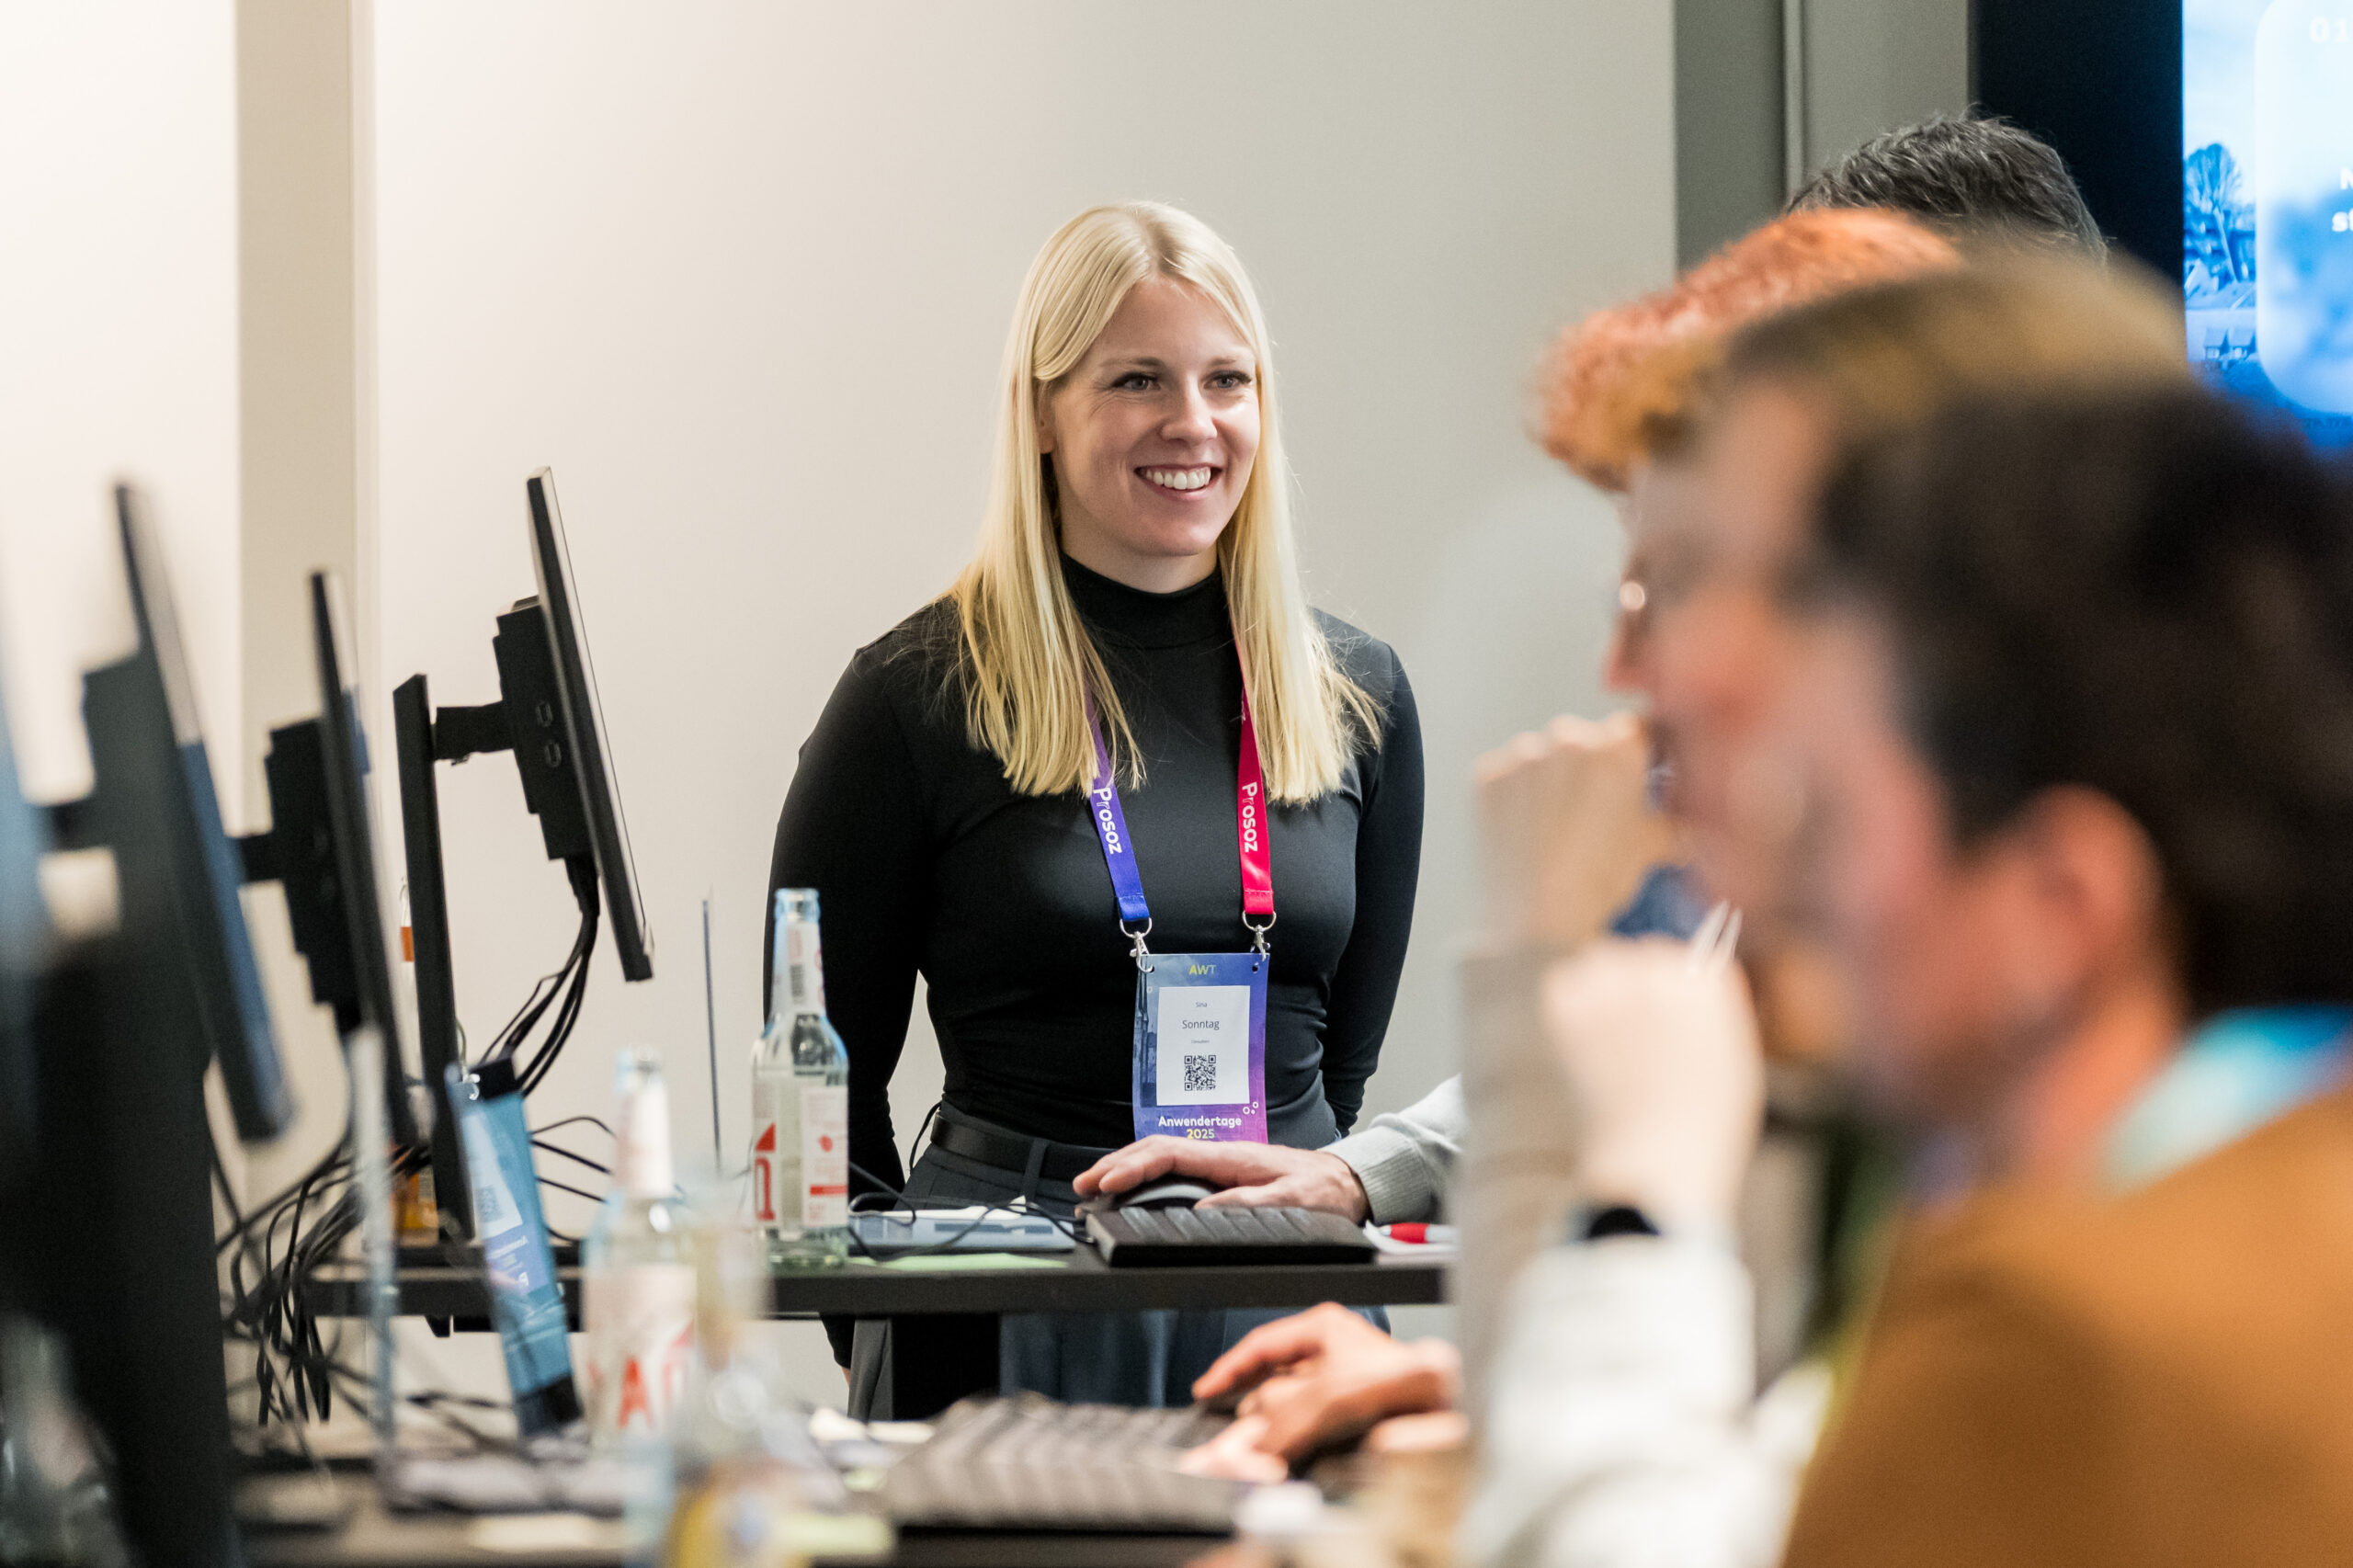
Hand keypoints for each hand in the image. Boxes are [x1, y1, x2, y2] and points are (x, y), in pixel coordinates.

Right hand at [1073, 1138, 1371, 1221]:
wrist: (1345, 1183)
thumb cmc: (1322, 1191)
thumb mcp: (1293, 1201)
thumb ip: (1251, 1204)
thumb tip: (1204, 1211)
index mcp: (1231, 1157)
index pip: (1170, 1154)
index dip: (1134, 1166)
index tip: (1107, 1182)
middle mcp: (1220, 1156)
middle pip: (1155, 1151)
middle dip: (1115, 1165)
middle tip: (1083, 1186)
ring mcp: (1218, 1165)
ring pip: (1160, 1159)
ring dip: (1124, 1170)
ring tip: (1094, 1187)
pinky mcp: (1221, 1177)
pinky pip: (1171, 1171)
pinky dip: (1143, 1177)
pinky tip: (1129, 1189)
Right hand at [1189, 1303, 1458, 1461]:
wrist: (1451, 1402)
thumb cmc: (1407, 1378)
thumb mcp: (1329, 1392)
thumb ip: (1283, 1418)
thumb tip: (1250, 1445)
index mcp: (1322, 1328)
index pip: (1261, 1344)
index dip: (1228, 1368)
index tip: (1205, 1391)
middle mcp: (1332, 1352)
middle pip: (1273, 1382)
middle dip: (1250, 1411)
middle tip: (1230, 1437)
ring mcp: (1343, 1383)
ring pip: (1291, 1409)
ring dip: (1274, 1431)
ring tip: (1259, 1452)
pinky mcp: (1354, 1415)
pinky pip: (1312, 1430)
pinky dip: (1297, 1443)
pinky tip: (1293, 1455)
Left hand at [1474, 711, 1677, 951]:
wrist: (1535, 921)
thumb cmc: (1598, 882)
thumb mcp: (1654, 848)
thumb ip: (1673, 819)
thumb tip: (1682, 819)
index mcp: (1617, 747)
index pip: (1640, 730)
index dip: (1644, 754)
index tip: (1642, 774)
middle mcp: (1568, 738)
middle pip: (1590, 740)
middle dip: (1597, 768)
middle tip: (1599, 812)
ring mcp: (1522, 755)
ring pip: (1546, 756)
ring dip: (1555, 780)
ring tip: (1559, 829)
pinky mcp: (1486, 777)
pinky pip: (1509, 776)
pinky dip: (1519, 796)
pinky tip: (1528, 831)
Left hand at [1541, 937, 1762, 1232]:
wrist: (1656, 1160)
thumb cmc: (1704, 1121)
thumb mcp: (1733, 1050)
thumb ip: (1710, 1002)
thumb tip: (1689, 971)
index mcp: (1707, 976)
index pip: (1688, 951)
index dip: (1676, 985)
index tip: (1670, 1014)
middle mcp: (1658, 966)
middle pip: (1641, 951)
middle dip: (1638, 984)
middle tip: (1636, 1033)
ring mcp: (1608, 981)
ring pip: (1598, 960)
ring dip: (1601, 987)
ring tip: (1610, 1040)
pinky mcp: (1565, 1002)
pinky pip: (1562, 982)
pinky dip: (1569, 1003)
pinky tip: (1584, 1043)